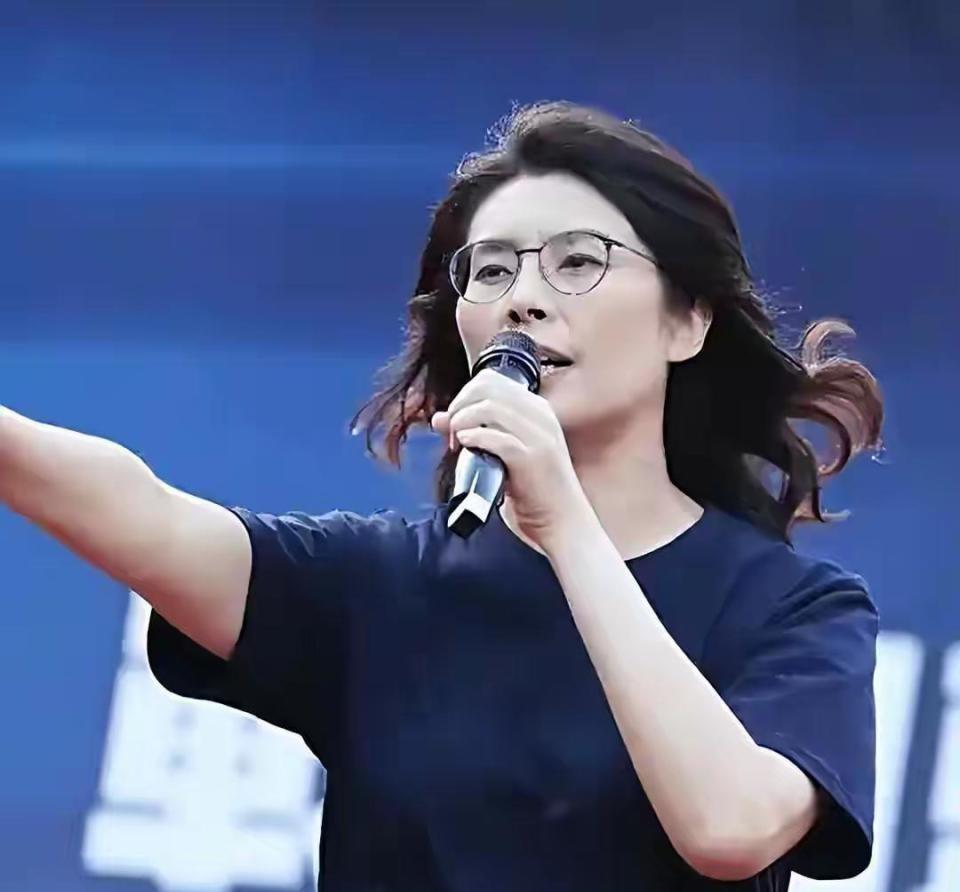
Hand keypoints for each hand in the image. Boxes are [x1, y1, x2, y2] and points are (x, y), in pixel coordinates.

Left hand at [430, 369, 590, 552]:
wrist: (563, 522)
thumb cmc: (533, 491)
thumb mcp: (504, 455)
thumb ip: (476, 432)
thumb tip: (438, 418)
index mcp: (537, 410)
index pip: (491, 380)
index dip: (464, 397)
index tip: (454, 422)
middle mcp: (541, 416)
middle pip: (487, 388)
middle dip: (460, 406)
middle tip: (452, 433)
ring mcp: (539, 436)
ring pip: (490, 407)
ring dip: (463, 422)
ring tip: (457, 443)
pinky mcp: (532, 458)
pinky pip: (497, 437)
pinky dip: (475, 438)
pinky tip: (466, 447)